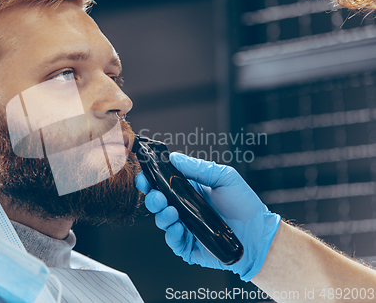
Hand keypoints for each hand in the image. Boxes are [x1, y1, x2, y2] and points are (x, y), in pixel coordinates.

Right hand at [135, 152, 280, 281]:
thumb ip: (199, 168)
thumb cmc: (245, 205)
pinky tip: (178, 228)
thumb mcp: (224, 178)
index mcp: (190, 190)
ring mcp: (186, 228)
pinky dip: (172, 234)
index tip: (145, 177)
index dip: (150, 180)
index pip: (163, 184)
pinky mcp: (189, 246)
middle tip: (158, 197)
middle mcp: (185, 208)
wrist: (259, 235)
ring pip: (162, 221)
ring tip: (173, 213)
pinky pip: (173, 241)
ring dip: (162, 216)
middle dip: (153, 199)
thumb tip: (174, 157)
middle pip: (158, 203)